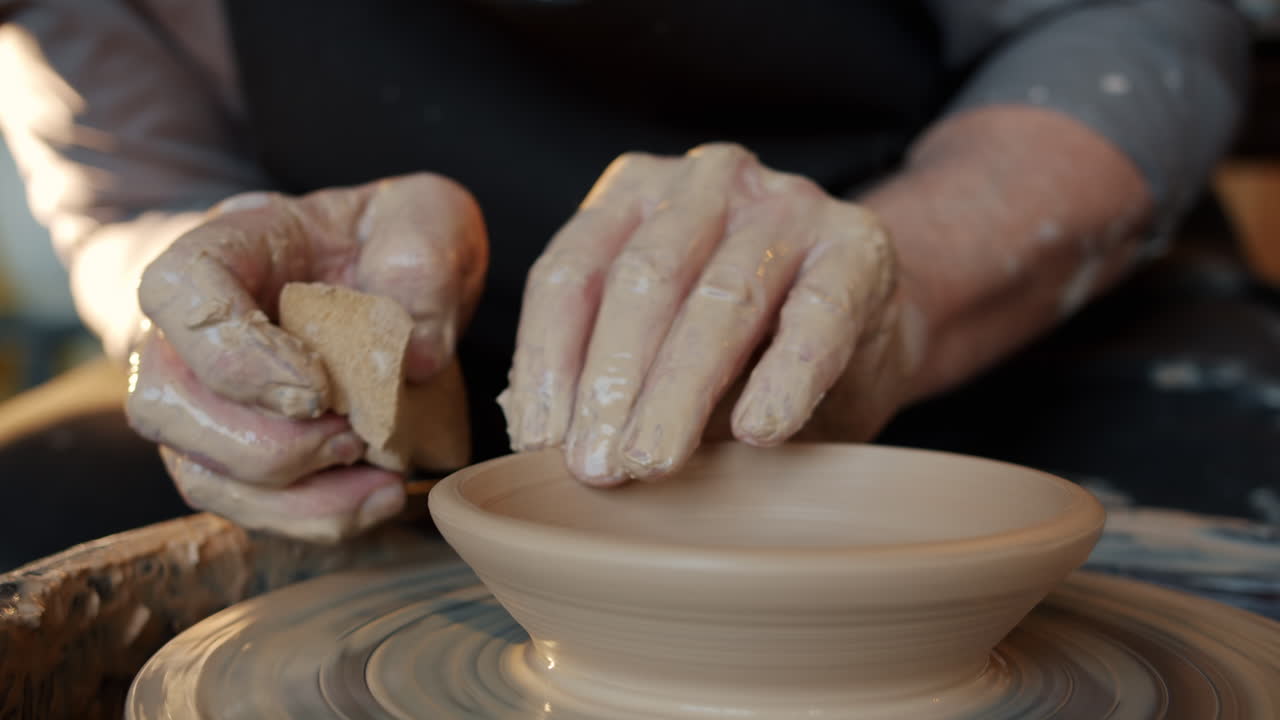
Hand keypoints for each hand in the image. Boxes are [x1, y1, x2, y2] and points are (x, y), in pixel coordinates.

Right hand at [127, 174, 487, 540]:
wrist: (378, 269)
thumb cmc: (385, 238)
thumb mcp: (424, 217)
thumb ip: (421, 263)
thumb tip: (417, 356)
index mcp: (222, 249)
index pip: (179, 293)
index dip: (236, 355)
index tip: (317, 390)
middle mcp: (186, 329)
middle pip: (166, 403)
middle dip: (264, 446)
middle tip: (353, 439)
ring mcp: (200, 398)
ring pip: (199, 472)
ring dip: (290, 498)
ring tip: (378, 487)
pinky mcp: (235, 453)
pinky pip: (245, 505)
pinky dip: (311, 518)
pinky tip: (376, 502)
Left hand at [501, 143, 914, 484]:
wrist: (864, 325)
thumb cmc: (741, 346)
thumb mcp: (657, 350)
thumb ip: (603, 378)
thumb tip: (538, 440)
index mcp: (635, 194)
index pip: (571, 273)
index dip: (547, 361)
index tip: (538, 442)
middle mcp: (706, 181)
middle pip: (642, 281)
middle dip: (611, 383)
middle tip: (597, 468)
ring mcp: (787, 203)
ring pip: (719, 297)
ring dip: (679, 391)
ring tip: (654, 463)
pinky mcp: (857, 245)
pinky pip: (815, 315)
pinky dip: (784, 377)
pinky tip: (759, 431)